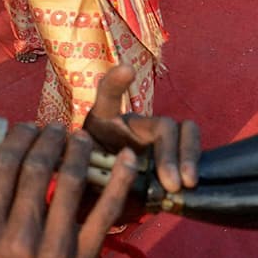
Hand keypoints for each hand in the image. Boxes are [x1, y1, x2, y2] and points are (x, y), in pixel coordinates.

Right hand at [0, 123, 138, 257]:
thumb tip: (5, 164)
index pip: (5, 166)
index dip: (18, 137)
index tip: (27, 126)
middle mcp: (18, 236)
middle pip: (36, 168)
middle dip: (48, 138)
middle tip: (54, 127)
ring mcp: (55, 247)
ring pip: (69, 181)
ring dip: (77, 150)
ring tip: (80, 137)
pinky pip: (106, 211)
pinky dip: (118, 180)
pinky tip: (124, 158)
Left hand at [84, 65, 200, 193]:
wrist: (106, 187)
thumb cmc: (89, 169)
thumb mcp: (75, 161)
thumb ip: (72, 158)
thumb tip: (63, 156)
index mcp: (107, 121)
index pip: (108, 95)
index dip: (116, 82)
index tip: (127, 70)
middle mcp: (137, 124)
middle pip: (161, 125)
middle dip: (167, 153)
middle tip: (171, 182)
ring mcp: (159, 137)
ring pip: (184, 130)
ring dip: (187, 155)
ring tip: (185, 183)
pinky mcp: (174, 154)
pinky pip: (194, 149)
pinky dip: (195, 163)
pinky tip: (191, 186)